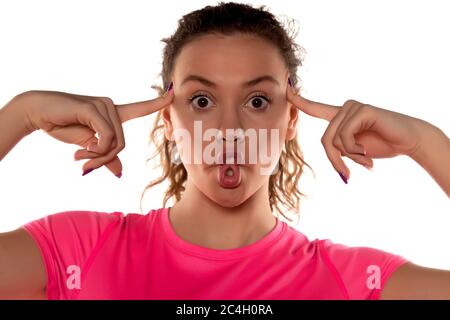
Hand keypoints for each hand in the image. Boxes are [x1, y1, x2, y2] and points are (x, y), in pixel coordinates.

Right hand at [20, 89, 173, 176]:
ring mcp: (104, 105)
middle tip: (86, 165)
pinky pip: (106, 138)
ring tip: (80, 158)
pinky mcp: (94, 108)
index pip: (139, 108)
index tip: (172, 93)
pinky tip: (79, 151)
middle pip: (122, 144)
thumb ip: (104, 156)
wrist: (37, 113)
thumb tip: (120, 172)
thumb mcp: (87, 146)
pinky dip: (95, 150)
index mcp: (112, 114)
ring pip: (116, 143)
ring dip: (98, 157)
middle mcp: (111, 107)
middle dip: (104, 160)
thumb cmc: (63, 126)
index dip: (156, 103)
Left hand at [286, 84, 427, 181]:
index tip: (286, 89)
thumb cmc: (381, 144)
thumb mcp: (353, 151)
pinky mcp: (361, 110)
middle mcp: (344, 108)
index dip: (299, 101)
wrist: (408, 141)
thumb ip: (338, 149)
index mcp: (340, 116)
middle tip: (348, 173)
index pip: (315, 108)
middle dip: (336, 160)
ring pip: (334, 140)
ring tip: (365, 159)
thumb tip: (333, 157)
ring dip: (350, 157)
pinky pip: (345, 137)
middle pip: (325, 140)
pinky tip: (367, 152)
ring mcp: (352, 107)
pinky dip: (354, 150)